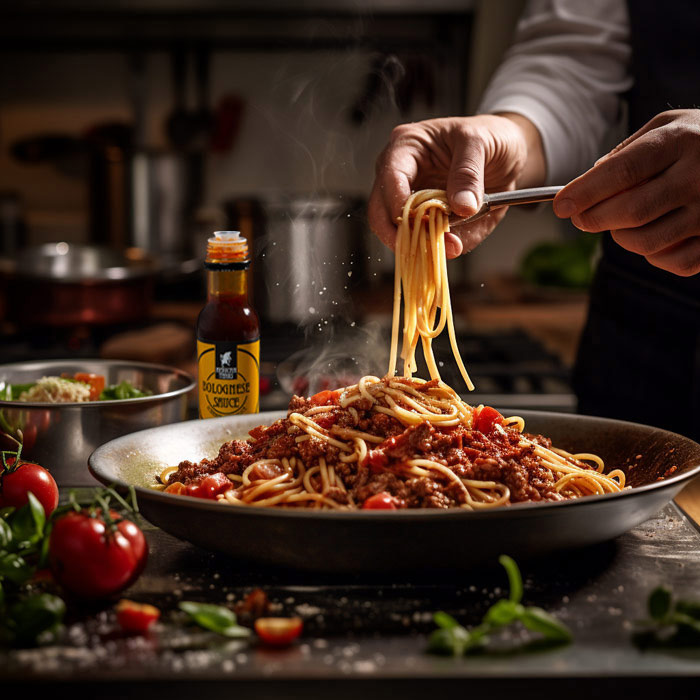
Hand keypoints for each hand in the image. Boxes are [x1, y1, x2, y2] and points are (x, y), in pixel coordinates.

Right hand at [368, 114, 543, 257]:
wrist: (505, 153)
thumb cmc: (488, 136)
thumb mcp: (481, 143)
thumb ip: (469, 174)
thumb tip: (461, 208)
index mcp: (406, 147)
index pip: (390, 179)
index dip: (400, 205)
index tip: (420, 223)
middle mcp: (399, 175)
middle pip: (380, 212)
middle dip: (401, 234)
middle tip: (427, 246)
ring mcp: (408, 200)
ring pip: (395, 232)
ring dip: (419, 245)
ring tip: (450, 246)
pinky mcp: (423, 220)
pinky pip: (420, 241)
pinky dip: (433, 249)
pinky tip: (453, 245)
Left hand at [554, 109, 699, 276]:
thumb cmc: (699, 140)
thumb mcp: (667, 127)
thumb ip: (627, 152)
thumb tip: (588, 182)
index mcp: (680, 142)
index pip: (622, 172)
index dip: (585, 192)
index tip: (560, 205)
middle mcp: (698, 177)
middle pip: (630, 212)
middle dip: (593, 219)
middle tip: (579, 217)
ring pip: (645, 241)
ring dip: (620, 236)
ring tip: (619, 221)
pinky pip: (671, 261)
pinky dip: (651, 253)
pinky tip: (653, 233)